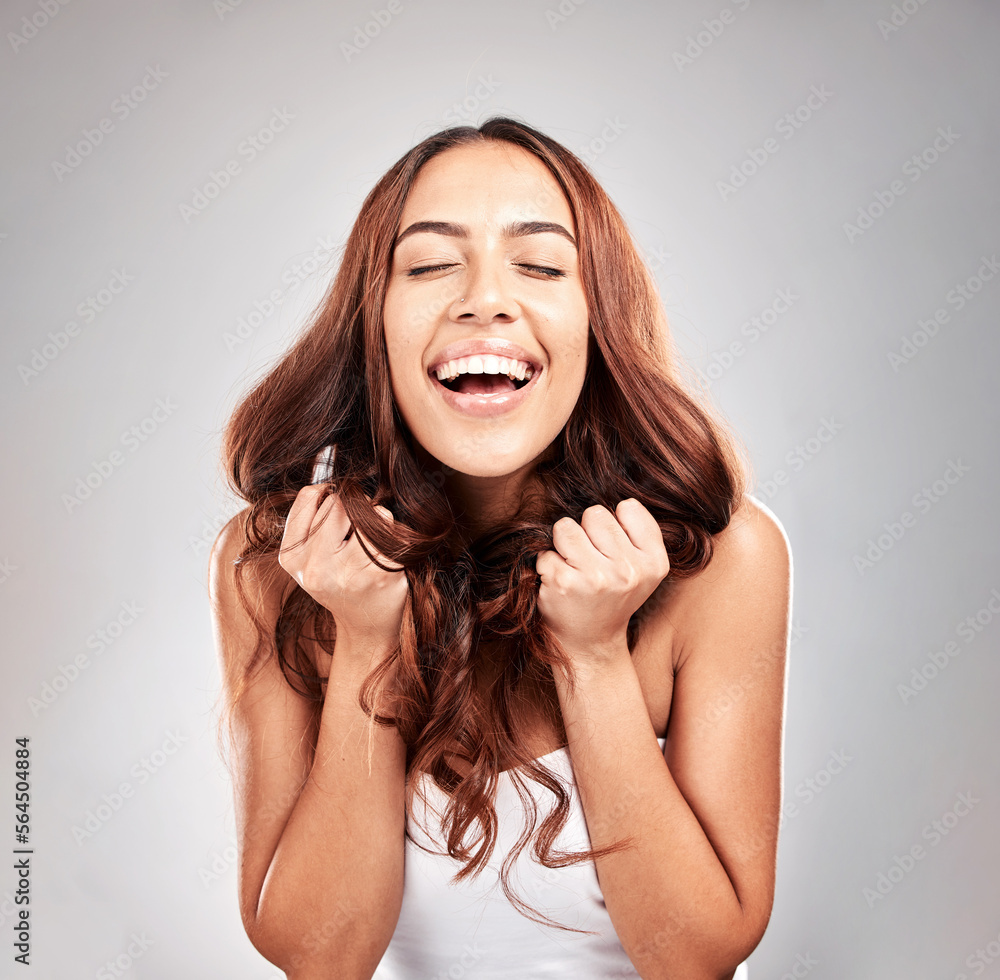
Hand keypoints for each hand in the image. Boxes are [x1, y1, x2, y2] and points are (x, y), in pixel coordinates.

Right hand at [278, 486, 409, 661]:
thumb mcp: (310, 557)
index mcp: (292, 557)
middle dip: (355, 507)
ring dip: (378, 520)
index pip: (311, 496)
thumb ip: (313, 519)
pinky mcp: (381, 575)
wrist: (366, 627)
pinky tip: (388, 556)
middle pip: (341, 503)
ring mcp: (348, 573)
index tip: (339, 507)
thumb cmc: (340, 582)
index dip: (330, 493)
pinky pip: (392, 532)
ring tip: (372, 545)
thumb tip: (333, 481)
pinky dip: (395, 536)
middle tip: (358, 530)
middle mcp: (315, 567)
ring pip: (371, 514)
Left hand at [535, 499, 669, 663]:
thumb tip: (616, 498)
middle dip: (587, 532)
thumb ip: (637, 531)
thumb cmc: (613, 596)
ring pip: (566, 526)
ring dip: (564, 545)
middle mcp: (629, 570)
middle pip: (595, 513)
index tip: (612, 549)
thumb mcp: (643, 567)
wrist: (591, 641)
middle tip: (590, 562)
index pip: (628, 507)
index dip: (614, 524)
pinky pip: (546, 550)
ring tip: (574, 568)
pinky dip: (547, 564)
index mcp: (654, 562)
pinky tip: (560, 583)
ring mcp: (597, 577)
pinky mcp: (565, 582)